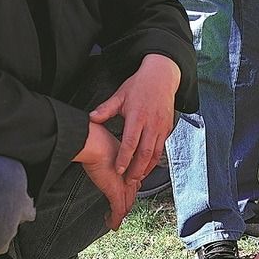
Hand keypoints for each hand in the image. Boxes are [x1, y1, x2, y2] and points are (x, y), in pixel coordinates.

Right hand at [74, 123, 137, 229]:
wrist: (95, 144)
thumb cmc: (96, 140)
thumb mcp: (103, 144)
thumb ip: (103, 150)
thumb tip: (93, 146)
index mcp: (129, 162)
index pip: (133, 178)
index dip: (130, 186)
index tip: (126, 191)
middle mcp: (129, 175)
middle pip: (131, 193)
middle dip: (127, 202)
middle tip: (119, 210)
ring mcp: (124, 185)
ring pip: (126, 204)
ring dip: (120, 213)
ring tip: (113, 219)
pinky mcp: (116, 193)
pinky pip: (118, 211)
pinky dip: (115, 219)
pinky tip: (112, 225)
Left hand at [89, 54, 179, 183]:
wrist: (161, 77)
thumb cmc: (140, 85)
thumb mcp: (120, 95)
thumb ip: (106, 109)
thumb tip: (91, 118)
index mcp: (137, 116)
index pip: (131, 142)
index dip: (125, 157)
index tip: (118, 169)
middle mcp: (151, 124)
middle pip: (145, 153)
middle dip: (137, 169)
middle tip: (129, 181)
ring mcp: (161, 127)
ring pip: (155, 153)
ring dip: (147, 168)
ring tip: (137, 178)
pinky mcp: (167, 129)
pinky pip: (161, 149)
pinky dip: (154, 161)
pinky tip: (147, 167)